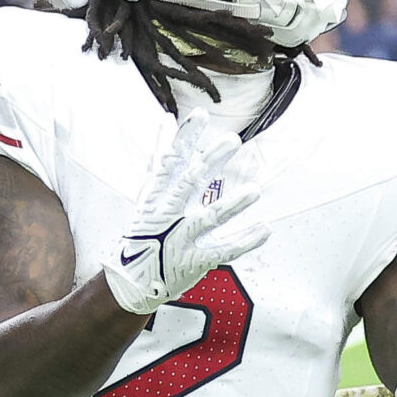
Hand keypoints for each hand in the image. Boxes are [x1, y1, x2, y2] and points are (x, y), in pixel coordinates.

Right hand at [100, 115, 267, 314]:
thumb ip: (161, 161)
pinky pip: (223, 250)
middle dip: (211, 161)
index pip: (169, 162)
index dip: (184, 138)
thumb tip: (165, 121)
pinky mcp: (194, 261)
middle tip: (232, 141)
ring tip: (255, 191)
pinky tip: (265, 229)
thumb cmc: (144, 234)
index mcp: (155, 198)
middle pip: (190, 183)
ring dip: (232, 204)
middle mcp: (167, 215)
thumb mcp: (146, 195)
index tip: (200, 115)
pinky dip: (244, 241)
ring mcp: (180, 239)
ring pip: (208, 218)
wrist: (131, 282)